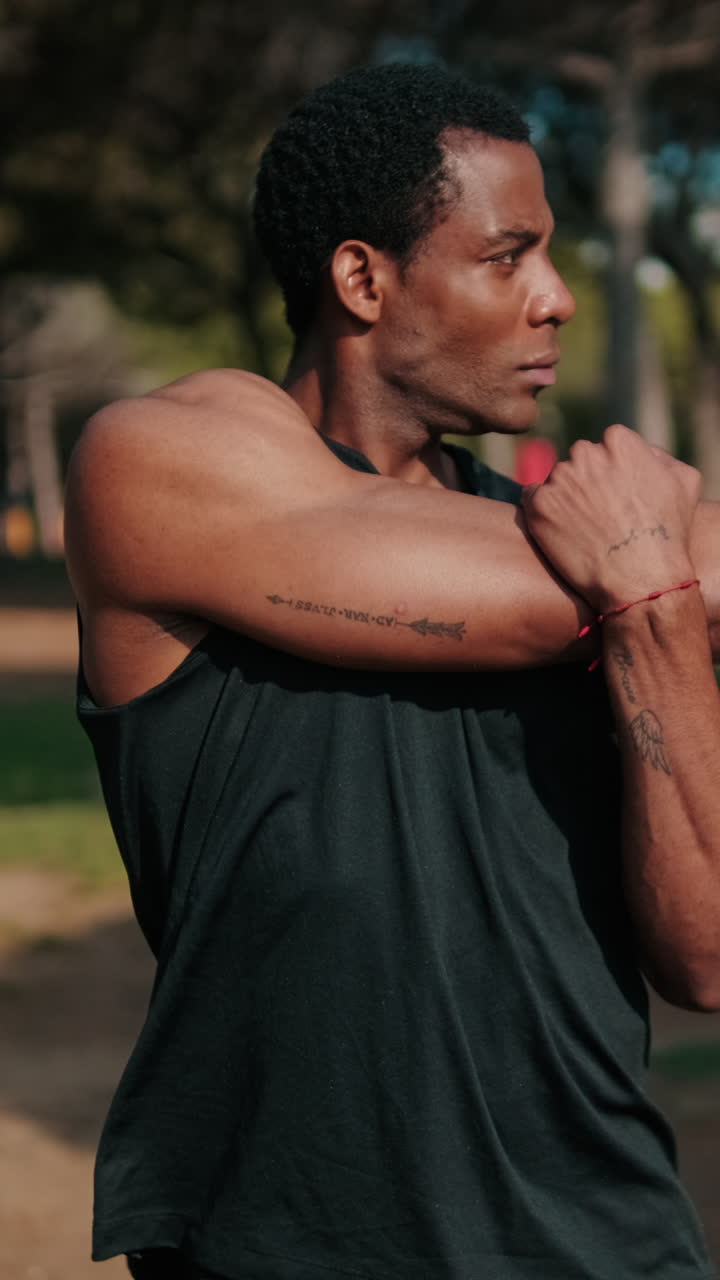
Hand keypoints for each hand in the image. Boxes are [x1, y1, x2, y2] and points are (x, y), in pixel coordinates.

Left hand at [521, 424, 700, 611]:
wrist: (640, 579)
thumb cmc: (667, 534)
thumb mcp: (684, 482)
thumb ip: (659, 455)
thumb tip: (641, 451)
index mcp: (619, 441)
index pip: (607, 445)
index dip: (613, 472)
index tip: (618, 496)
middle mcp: (586, 453)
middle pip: (580, 460)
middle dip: (588, 481)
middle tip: (600, 514)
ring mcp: (560, 479)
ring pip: (557, 480)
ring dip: (566, 497)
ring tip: (584, 528)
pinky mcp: (539, 505)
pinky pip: (532, 498)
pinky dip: (543, 512)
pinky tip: (560, 531)